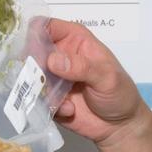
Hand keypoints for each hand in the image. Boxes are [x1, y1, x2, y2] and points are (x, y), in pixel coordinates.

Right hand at [45, 18, 151, 148]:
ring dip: (42, 90)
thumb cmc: (120, 93)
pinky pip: (37, 100)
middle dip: (33, 67)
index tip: (35, 52)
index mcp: (75, 40)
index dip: (36, 35)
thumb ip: (82, 67)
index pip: (47, 26)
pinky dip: (50, 106)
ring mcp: (53, 78)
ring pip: (30, 78)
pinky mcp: (48, 99)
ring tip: (61, 101)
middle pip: (32, 52)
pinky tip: (69, 111)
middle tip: (45, 81)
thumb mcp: (107, 77)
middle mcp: (60, 56)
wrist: (120, 125)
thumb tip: (52, 60)